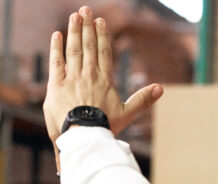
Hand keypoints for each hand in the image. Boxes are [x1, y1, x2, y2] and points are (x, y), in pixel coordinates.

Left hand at [43, 6, 163, 141]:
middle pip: (88, 46)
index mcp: (105, 80)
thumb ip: (142, 99)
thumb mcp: (127, 113)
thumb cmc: (105, 127)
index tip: (100, 21)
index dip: (102, 35)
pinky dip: (56, 48)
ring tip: (74, 16)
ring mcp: (72, 78)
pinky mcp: (57, 86)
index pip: (103, 52)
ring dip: (74, 32)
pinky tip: (57, 35)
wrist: (85, 136)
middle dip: (87, 27)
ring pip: (74, 50)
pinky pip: (56, 62)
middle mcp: (89, 75)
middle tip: (85, 10)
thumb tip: (161, 89)